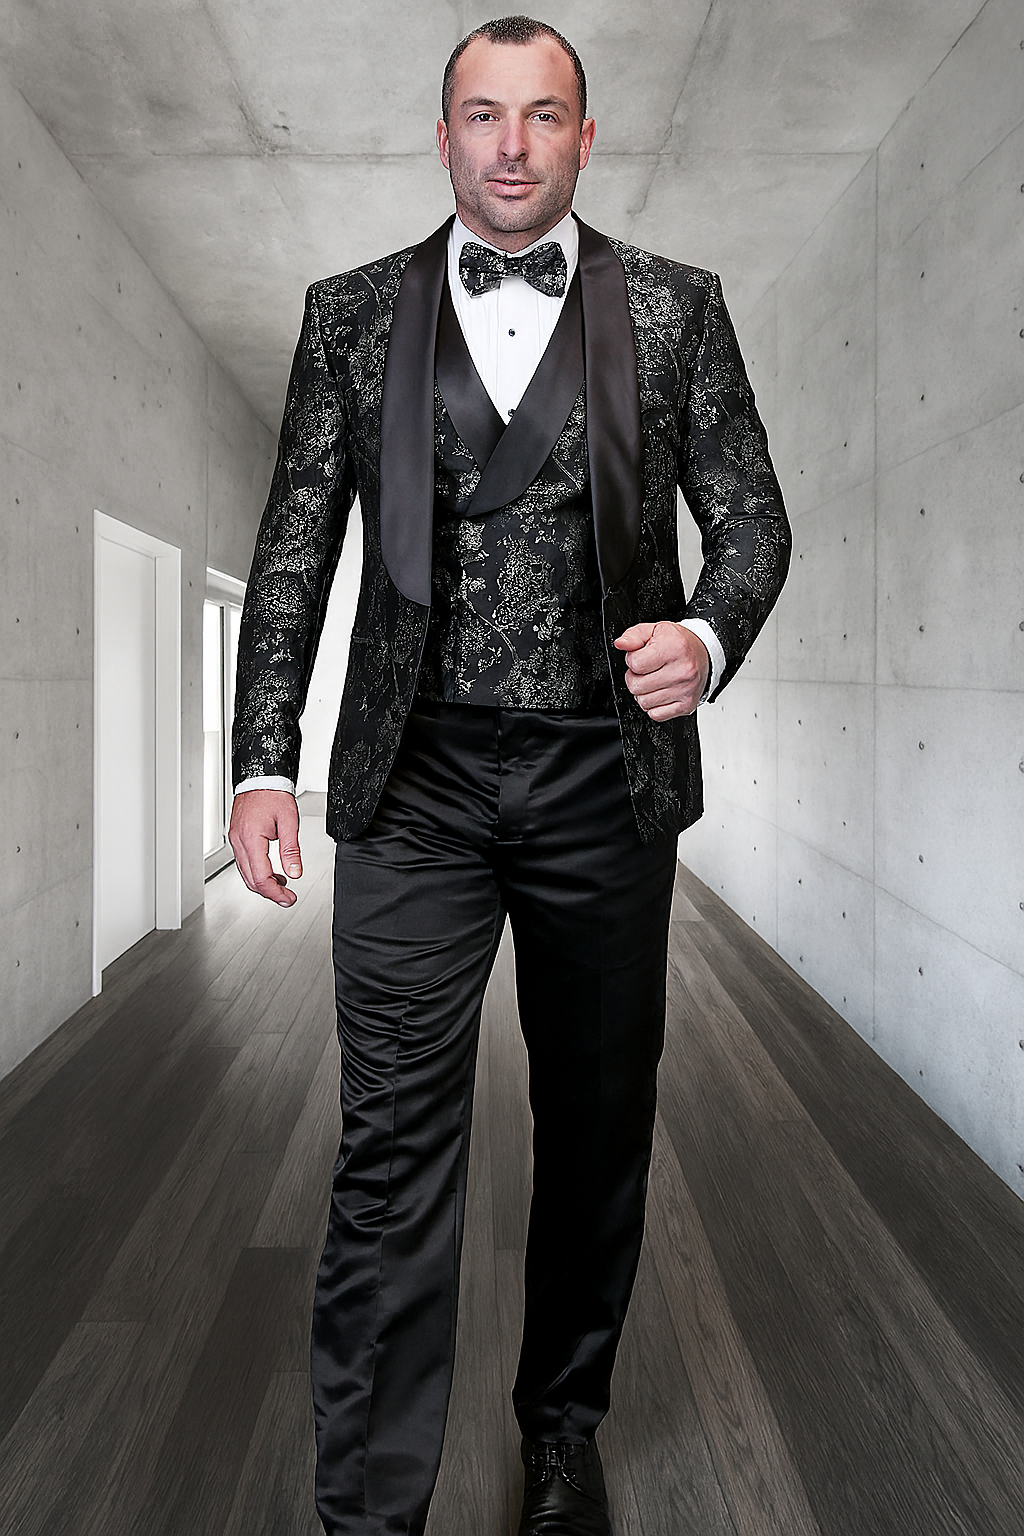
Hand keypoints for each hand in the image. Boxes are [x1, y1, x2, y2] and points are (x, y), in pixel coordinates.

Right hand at [228, 789, 302, 905]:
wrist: (260, 777)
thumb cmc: (273, 794)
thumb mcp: (289, 822)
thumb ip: (291, 850)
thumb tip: (295, 872)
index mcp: (250, 838)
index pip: (261, 877)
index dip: (275, 892)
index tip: (288, 898)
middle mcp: (239, 841)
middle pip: (251, 880)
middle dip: (270, 892)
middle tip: (287, 898)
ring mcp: (236, 840)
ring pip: (246, 873)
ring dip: (263, 884)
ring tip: (283, 886)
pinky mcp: (237, 838)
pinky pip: (244, 863)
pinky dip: (257, 872)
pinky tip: (272, 873)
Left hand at [613, 621, 709, 720]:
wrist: (703, 653)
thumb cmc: (677, 643)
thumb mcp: (654, 631)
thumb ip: (634, 636)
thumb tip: (621, 644)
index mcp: (674, 648)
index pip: (635, 664)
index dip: (632, 660)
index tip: (641, 657)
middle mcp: (682, 670)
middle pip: (636, 686)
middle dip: (635, 678)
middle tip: (646, 671)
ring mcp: (686, 690)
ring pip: (644, 702)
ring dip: (644, 693)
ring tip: (654, 681)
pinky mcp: (687, 705)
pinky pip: (656, 715)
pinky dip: (654, 706)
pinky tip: (661, 693)